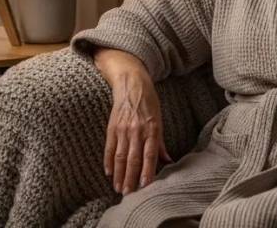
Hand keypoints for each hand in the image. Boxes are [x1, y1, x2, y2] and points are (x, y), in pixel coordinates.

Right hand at [99, 57, 172, 194]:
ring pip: (121, 156)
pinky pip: (109, 147)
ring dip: (119, 174)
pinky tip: (109, 172)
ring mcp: (123, 129)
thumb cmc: (149, 103)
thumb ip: (160, 142)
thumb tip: (168, 160)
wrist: (131, 83)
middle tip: (129, 194)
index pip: (149, 154)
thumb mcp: (160, 119)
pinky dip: (109, 161)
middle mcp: (137, 130)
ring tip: (119, 188)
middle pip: (133, 158)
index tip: (145, 185)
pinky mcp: (112, 127)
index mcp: (152, 128)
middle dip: (131, 178)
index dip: (147, 170)